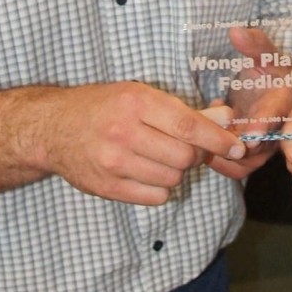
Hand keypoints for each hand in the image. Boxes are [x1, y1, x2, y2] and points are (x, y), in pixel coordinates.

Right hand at [44, 82, 246, 204]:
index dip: (218, 139)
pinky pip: (155, 196)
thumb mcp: (141, 95)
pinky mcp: (106, 187)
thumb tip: (227, 120)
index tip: (238, 146)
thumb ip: (184, 110)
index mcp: (135, 102)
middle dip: (196, 155)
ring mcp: (113, 162)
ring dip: (177, 170)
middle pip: (184, 156)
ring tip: (163, 156)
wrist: (54, 128)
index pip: (188, 126)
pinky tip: (149, 171)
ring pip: (172, 178)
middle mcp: (123, 132)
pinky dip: (160, 186)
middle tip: (190, 148)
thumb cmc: (104, 106)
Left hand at [203, 26, 291, 178]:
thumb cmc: (270, 70)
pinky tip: (205, 141)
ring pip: (247, 163)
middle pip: (261, 148)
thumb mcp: (266, 54)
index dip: (262, 125)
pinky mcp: (254, 157)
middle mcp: (282, 127)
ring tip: (202, 138)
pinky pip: (237, 168)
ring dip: (222, 156)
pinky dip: (219, 161)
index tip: (249, 135)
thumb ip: (254, 44)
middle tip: (210, 140)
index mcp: (287, 99)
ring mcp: (267, 146)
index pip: (277, 115)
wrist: (272, 91)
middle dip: (235, 148)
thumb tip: (236, 31)